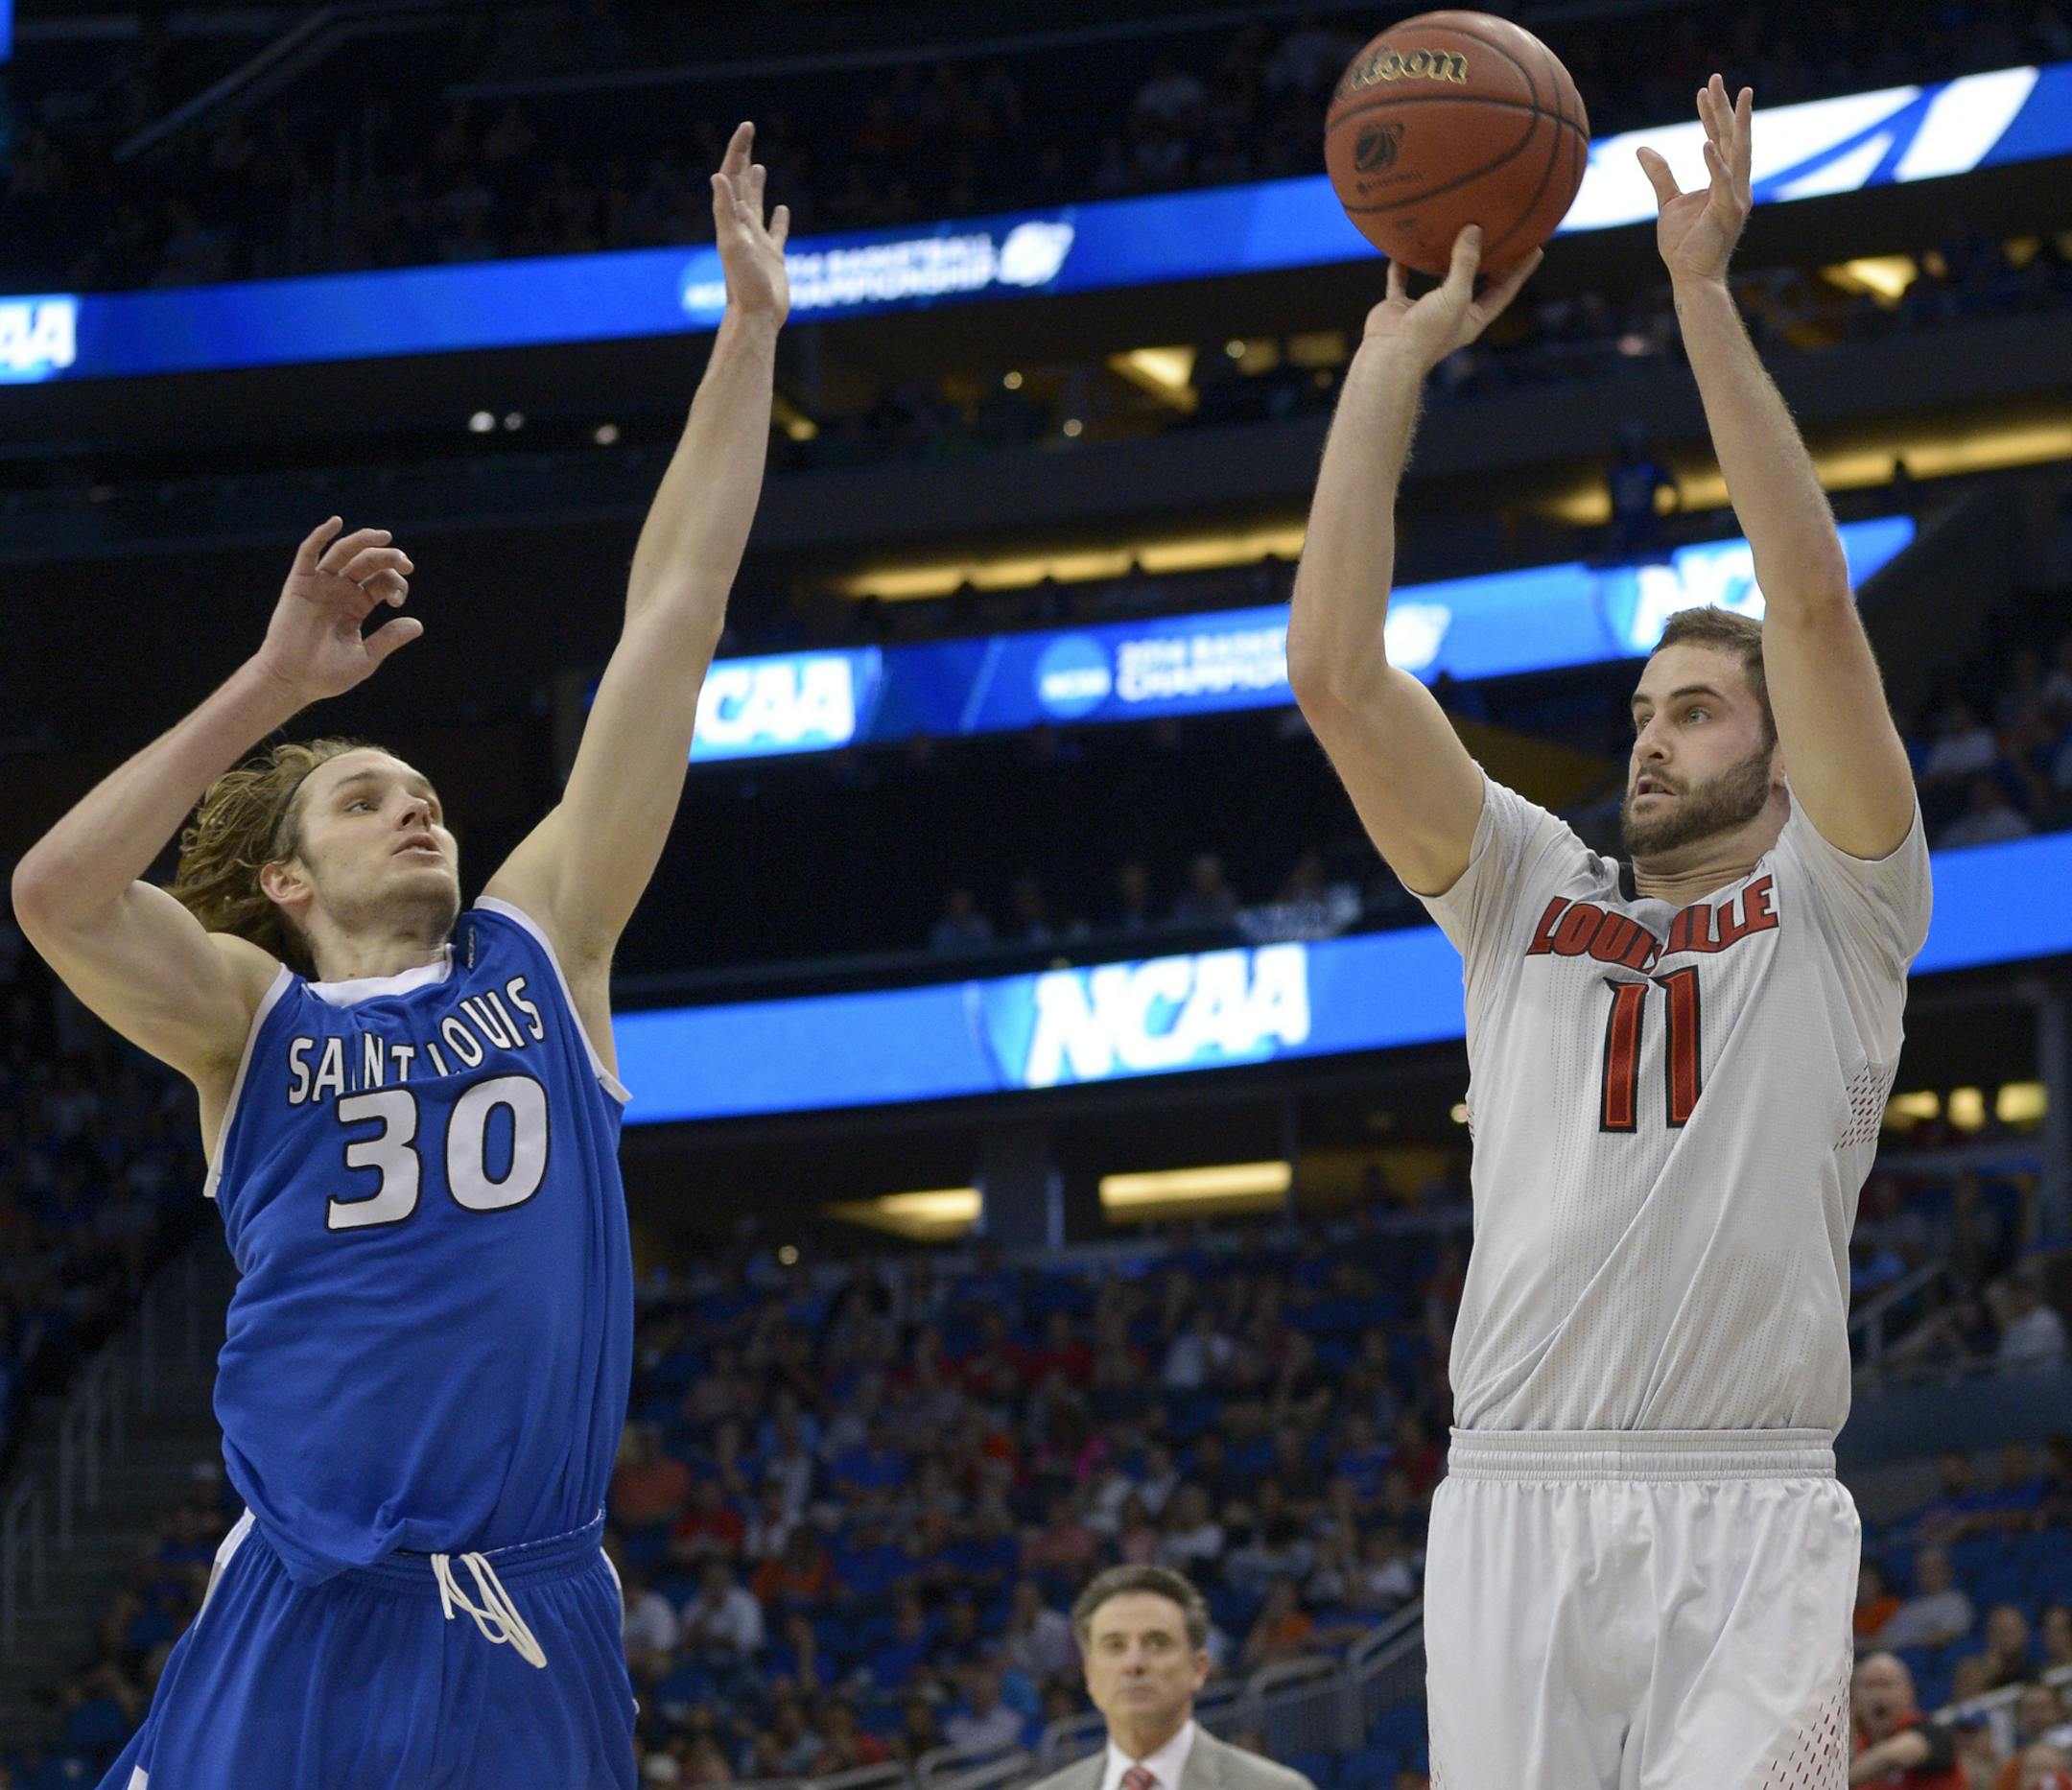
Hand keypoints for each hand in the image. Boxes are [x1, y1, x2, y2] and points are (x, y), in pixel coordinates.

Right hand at [252, 518, 418, 702]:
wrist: (291, 680)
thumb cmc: (327, 675)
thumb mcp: (366, 657)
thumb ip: (389, 638)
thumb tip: (418, 624)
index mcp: (357, 606)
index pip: (383, 581)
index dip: (396, 584)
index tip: (397, 602)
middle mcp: (340, 591)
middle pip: (368, 562)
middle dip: (389, 558)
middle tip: (405, 563)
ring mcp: (320, 585)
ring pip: (344, 552)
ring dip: (364, 541)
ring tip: (385, 537)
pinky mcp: (299, 584)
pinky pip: (308, 553)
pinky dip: (321, 535)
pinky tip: (336, 522)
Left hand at [711, 121, 790, 324]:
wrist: (756, 316)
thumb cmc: (744, 284)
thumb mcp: (733, 243)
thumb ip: (725, 211)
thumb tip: (718, 176)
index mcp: (733, 218)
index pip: (733, 175)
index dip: (739, 150)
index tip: (748, 127)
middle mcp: (743, 226)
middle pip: (742, 183)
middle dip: (744, 157)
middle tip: (749, 133)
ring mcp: (758, 241)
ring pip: (757, 205)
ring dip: (756, 185)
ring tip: (760, 167)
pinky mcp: (773, 257)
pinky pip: (776, 232)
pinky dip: (779, 219)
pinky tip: (782, 210)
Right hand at [1361, 226, 1540, 373]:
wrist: (1389, 355)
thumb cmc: (1429, 331)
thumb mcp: (1456, 295)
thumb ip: (1466, 263)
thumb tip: (1474, 229)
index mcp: (1473, 319)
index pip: (1504, 290)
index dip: (1520, 270)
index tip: (1536, 247)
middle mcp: (1452, 315)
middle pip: (1476, 283)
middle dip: (1489, 262)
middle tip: (1501, 235)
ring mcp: (1426, 311)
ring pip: (1438, 281)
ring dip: (1445, 260)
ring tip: (1455, 234)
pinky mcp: (1400, 308)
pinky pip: (1401, 282)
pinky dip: (1402, 267)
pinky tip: (1403, 248)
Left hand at [1638, 75, 1751, 285]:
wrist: (1690, 276)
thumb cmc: (1684, 243)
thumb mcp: (1668, 202)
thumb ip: (1660, 174)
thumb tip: (1644, 149)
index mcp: (1725, 180)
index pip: (1719, 139)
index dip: (1711, 113)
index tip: (1704, 88)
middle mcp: (1736, 185)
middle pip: (1731, 137)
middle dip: (1725, 107)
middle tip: (1718, 77)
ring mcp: (1735, 197)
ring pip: (1736, 152)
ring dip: (1732, 124)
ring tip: (1733, 97)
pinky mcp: (1727, 213)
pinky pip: (1722, 183)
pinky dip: (1715, 163)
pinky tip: (1707, 143)